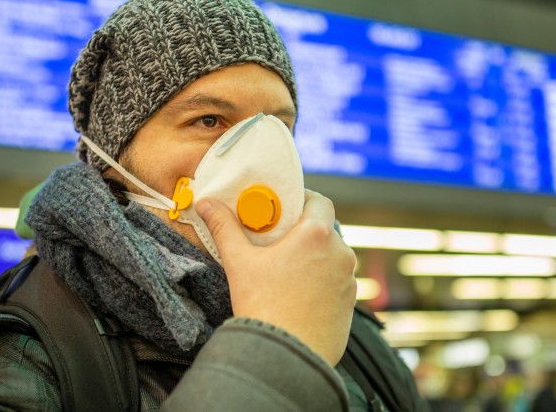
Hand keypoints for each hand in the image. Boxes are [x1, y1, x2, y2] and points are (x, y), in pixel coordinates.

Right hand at [197, 189, 356, 366]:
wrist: (285, 357)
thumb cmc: (263, 306)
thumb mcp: (239, 262)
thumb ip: (225, 228)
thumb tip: (206, 203)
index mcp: (317, 235)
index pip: (319, 201)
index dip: (304, 199)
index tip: (285, 207)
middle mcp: (341, 254)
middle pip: (326, 230)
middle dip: (305, 231)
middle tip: (279, 239)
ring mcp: (349, 281)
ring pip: (333, 258)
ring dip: (315, 258)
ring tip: (287, 270)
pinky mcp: (350, 306)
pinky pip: (337, 283)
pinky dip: (322, 282)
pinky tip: (299, 294)